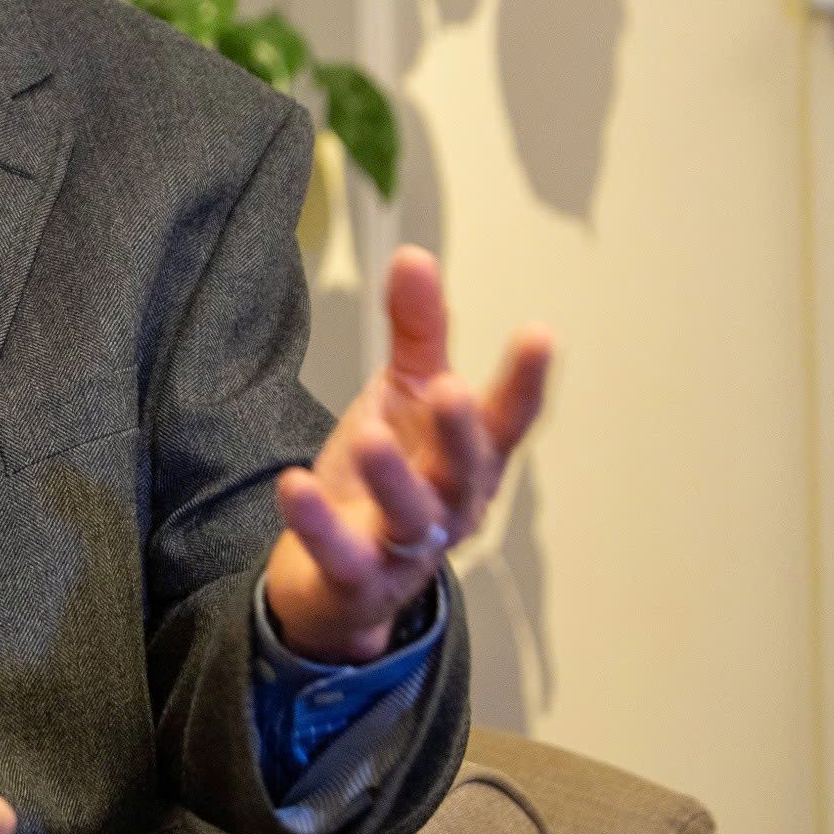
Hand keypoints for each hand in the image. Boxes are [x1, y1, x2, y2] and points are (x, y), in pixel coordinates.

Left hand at [264, 244, 553, 662]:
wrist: (340, 579)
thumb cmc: (387, 476)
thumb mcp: (403, 398)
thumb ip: (416, 333)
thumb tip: (414, 254)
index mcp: (471, 457)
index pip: (508, 420)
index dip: (526, 381)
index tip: (539, 333)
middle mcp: (451, 504)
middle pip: (464, 470)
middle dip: (460, 432)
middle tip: (450, 388)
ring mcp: (406, 547)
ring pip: (409, 514)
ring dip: (392, 477)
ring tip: (371, 435)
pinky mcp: (355, 577)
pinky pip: (339, 551)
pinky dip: (318, 522)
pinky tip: (294, 485)